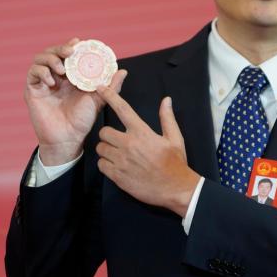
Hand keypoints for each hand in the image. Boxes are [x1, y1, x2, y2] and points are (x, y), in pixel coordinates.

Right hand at [25, 38, 126, 164]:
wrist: (68, 138)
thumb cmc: (82, 120)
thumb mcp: (99, 99)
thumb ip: (111, 86)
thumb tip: (123, 71)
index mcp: (71, 76)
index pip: (68, 54)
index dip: (71, 45)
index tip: (78, 42)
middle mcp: (56, 76)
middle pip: (53, 52)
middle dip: (60, 48)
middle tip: (70, 51)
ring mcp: (43, 82)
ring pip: (40, 59)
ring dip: (51, 59)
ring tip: (62, 69)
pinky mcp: (33, 90)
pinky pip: (32, 73)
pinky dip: (41, 72)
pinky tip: (52, 81)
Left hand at [95, 86, 200, 216]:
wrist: (176, 188)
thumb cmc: (175, 162)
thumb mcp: (175, 138)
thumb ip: (167, 118)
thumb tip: (166, 100)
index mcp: (142, 132)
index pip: (122, 109)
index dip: (110, 96)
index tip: (100, 88)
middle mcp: (129, 144)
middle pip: (104, 132)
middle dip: (108, 135)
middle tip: (117, 141)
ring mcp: (122, 161)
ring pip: (101, 148)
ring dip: (106, 150)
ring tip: (117, 155)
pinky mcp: (117, 176)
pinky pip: (101, 165)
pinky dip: (106, 165)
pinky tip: (116, 167)